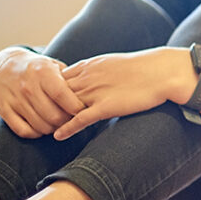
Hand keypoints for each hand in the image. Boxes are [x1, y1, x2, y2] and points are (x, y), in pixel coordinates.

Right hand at [0, 47, 85, 137]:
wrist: (4, 66)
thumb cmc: (37, 68)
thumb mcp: (54, 66)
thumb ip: (70, 79)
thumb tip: (89, 96)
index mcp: (43, 73)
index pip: (63, 96)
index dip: (76, 108)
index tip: (84, 111)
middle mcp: (28, 86)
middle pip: (54, 116)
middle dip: (67, 122)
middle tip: (72, 120)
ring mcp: (14, 99)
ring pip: (40, 126)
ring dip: (54, 129)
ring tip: (59, 124)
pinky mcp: (3, 109)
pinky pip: (23, 131)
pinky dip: (36, 133)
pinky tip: (42, 128)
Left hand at [55, 47, 189, 139]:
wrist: (161, 72)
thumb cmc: (145, 67)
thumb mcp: (115, 63)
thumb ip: (101, 71)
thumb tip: (98, 78)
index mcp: (88, 66)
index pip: (57, 78)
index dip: (49, 90)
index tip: (45, 100)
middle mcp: (87, 78)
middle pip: (55, 93)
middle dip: (45, 104)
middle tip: (39, 117)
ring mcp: (95, 92)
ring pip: (64, 106)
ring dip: (53, 118)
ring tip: (44, 129)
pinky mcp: (105, 106)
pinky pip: (80, 119)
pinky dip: (67, 128)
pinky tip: (59, 136)